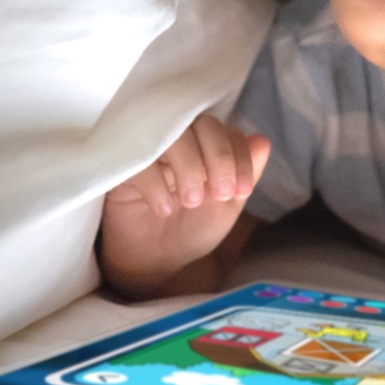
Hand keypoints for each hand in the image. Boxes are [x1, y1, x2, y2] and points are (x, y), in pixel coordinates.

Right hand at [99, 115, 269, 292]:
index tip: (241, 191)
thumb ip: (245, 172)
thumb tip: (262, 141)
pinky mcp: (121, 164)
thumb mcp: (228, 204)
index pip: (228, 132)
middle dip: (219, 158)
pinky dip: (155, 183)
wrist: (156, 261)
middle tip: (219, 194)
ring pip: (172, 135)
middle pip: (202, 124)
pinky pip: (138, 158)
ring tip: (191, 201)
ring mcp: (150, 149)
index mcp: (208, 145)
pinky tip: (164, 209)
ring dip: (189, 167)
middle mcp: (180, 140)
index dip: (239, 158)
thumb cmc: (193, 228)